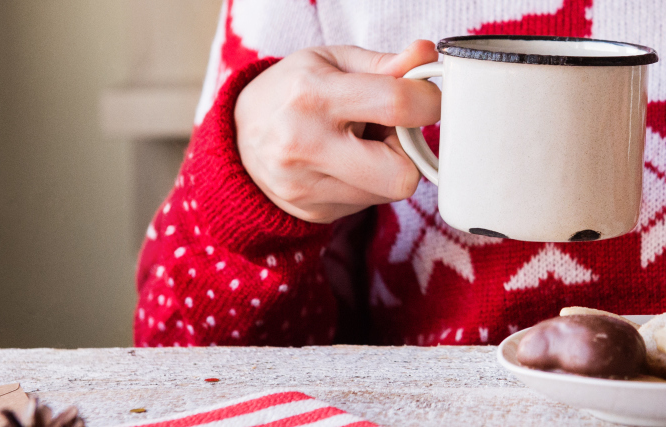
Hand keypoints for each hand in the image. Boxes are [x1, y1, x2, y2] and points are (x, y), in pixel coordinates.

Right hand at [235, 40, 439, 222]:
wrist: (237, 136)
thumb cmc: (293, 91)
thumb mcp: (332, 62)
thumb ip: (384, 63)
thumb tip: (426, 56)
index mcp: (313, 94)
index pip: (397, 105)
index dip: (429, 102)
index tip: (426, 99)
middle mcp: (306, 145)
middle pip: (402, 174)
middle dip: (410, 152)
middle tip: (392, 132)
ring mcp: (306, 186)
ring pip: (391, 192)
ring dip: (389, 167)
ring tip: (360, 145)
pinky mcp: (313, 212)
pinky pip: (370, 203)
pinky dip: (370, 183)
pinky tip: (346, 164)